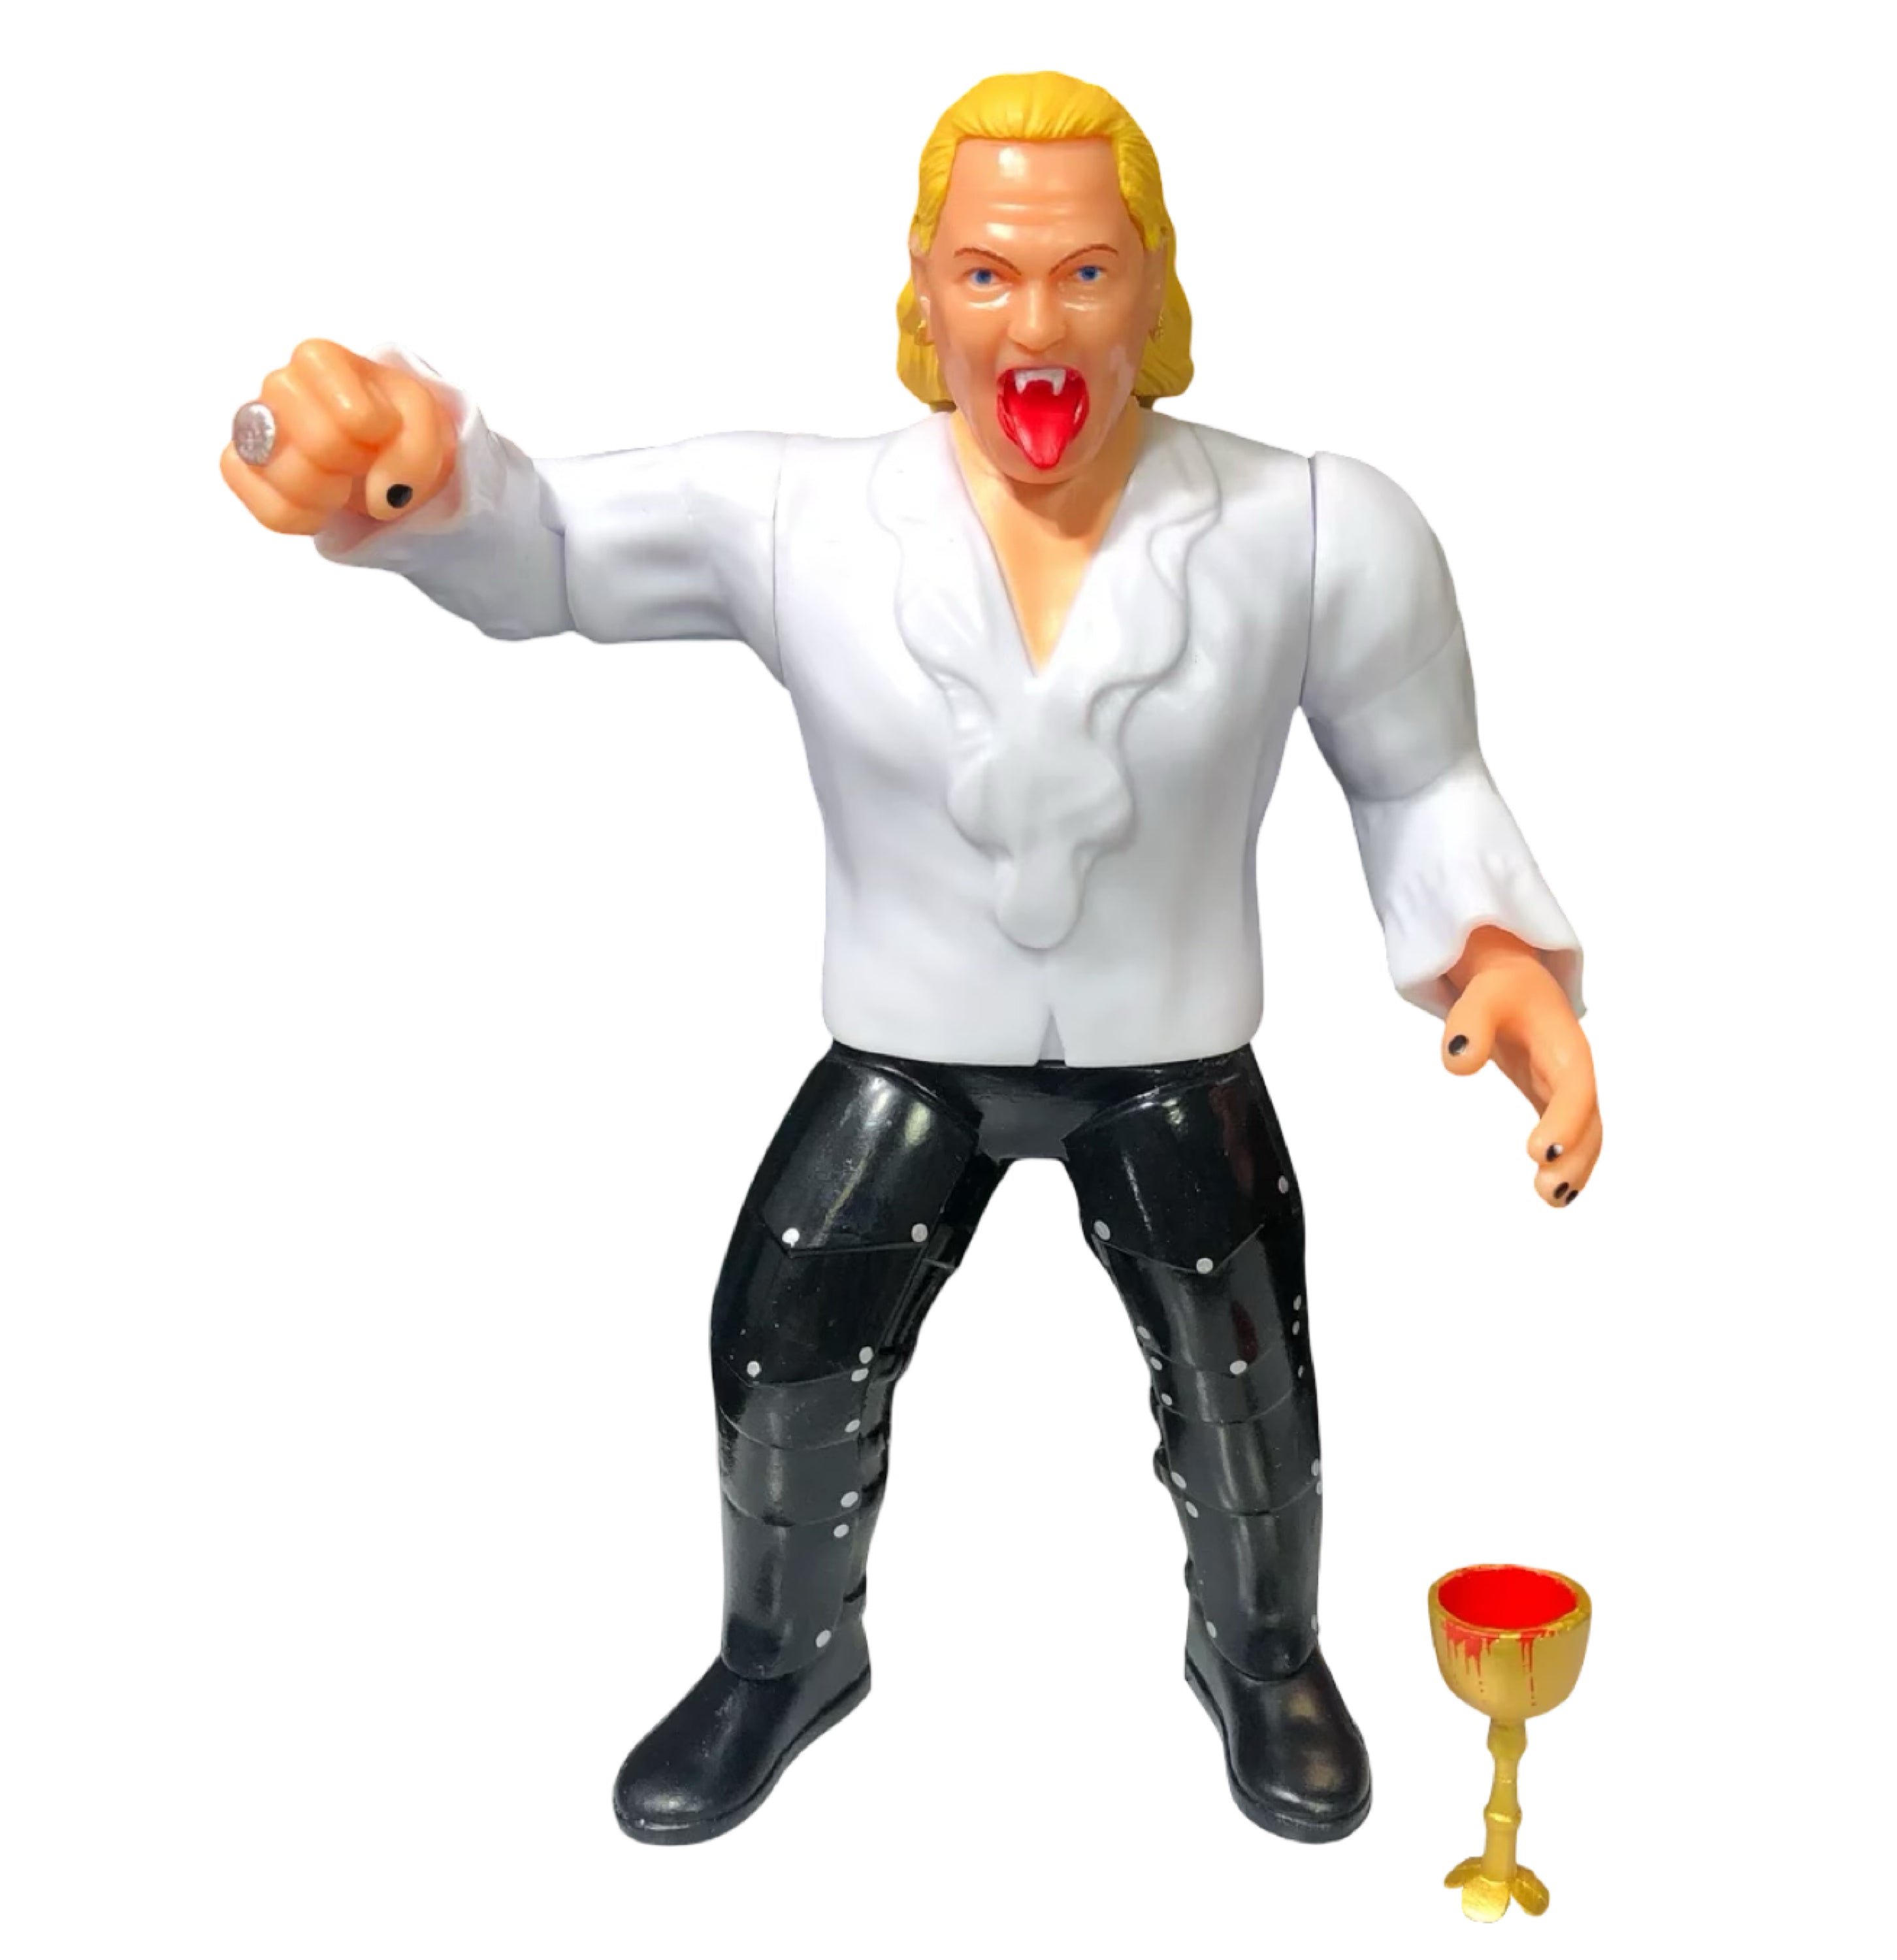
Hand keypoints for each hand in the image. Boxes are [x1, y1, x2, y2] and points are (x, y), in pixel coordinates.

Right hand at [221, 339, 455, 534]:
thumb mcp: (424, 421)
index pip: (354, 416)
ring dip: (333, 493)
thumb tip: (381, 497)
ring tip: (342, 480)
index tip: (383, 430)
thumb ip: (417, 449)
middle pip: (322, 445)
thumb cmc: (396, 425)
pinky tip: (321, 503)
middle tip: (362, 458)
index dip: (380, 434)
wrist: (381, 453)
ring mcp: (253, 429)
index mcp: (319, 359)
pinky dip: (307, 518)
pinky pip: (272, 512)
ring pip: (292, 480)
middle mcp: (279, 386)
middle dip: (357, 464)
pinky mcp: (240, 469)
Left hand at [1441, 927, 1599, 1208]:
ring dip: (1577, 1168)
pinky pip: (1571, 1135)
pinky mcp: (1553, 1101)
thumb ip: (1468, 1025)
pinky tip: (1554, 1192)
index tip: (1539, 1151)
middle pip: (1589, 1118)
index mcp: (1564, 1046)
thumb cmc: (1501, 990)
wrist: (1517, 982)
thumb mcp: (1481, 997)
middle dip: (1576, 1155)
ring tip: (1552, 1199)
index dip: (1565, 1119)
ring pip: (1587, 1134)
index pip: (1574, 1087)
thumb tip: (1456, 1063)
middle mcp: (1574, 1072)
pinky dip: (1569, 1163)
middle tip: (1548, 1189)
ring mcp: (1567, 1089)